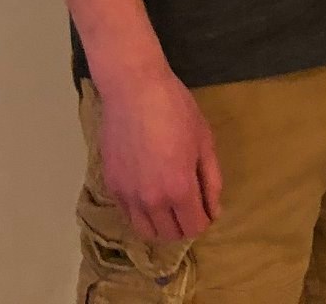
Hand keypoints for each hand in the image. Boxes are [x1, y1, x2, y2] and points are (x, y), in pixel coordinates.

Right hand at [97, 68, 223, 241]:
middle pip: (170, 235)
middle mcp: (151, 200)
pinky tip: (149, 194)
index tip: (206, 207)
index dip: (204, 220)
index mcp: (179, 189)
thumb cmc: (176, 110)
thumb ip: (211, 181)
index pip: (194, 227)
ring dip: (161, 225)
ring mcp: (127, 195)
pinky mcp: (111, 186)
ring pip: (146, 231)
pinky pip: (128, 215)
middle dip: (185, 225)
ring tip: (169, 205)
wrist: (134, 90)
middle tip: (190, 205)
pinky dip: (141, 213)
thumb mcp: (204, 142)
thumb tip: (213, 211)